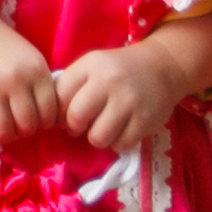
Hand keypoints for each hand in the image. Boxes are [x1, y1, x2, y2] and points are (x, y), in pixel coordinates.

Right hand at [0, 0, 58, 141]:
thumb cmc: (5, 49)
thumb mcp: (31, 61)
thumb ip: (40, 89)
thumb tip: (48, 126)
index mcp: (36, 71)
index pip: (49, 115)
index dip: (43, 123)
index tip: (33, 119)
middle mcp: (15, 79)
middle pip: (27, 127)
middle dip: (22, 131)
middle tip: (15, 125)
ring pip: (3, 132)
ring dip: (2, 136)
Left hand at [53, 42, 191, 151]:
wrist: (160, 67)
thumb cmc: (117, 70)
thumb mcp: (92, 66)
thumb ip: (71, 86)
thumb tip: (51, 118)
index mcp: (90, 66)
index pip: (60, 95)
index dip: (58, 112)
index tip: (64, 115)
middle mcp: (109, 81)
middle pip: (76, 117)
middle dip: (74, 128)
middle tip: (82, 126)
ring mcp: (128, 101)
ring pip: (98, 137)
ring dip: (97, 138)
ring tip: (102, 129)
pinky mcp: (145, 120)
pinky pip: (121, 145)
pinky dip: (117, 143)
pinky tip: (120, 131)